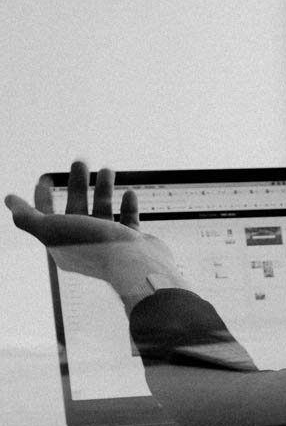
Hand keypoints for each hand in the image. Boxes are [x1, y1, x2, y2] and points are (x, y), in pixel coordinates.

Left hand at [5, 161, 184, 304]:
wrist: (134, 264)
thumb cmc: (92, 246)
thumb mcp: (50, 229)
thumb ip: (27, 217)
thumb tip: (9, 200)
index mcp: (63, 244)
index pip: (46, 217)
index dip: (42, 196)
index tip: (45, 176)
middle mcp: (85, 244)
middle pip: (76, 208)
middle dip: (76, 184)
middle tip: (80, 161)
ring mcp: (110, 243)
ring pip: (103, 210)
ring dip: (103, 189)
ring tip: (107, 169)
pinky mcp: (132, 242)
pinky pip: (128, 220)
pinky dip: (128, 205)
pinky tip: (128, 193)